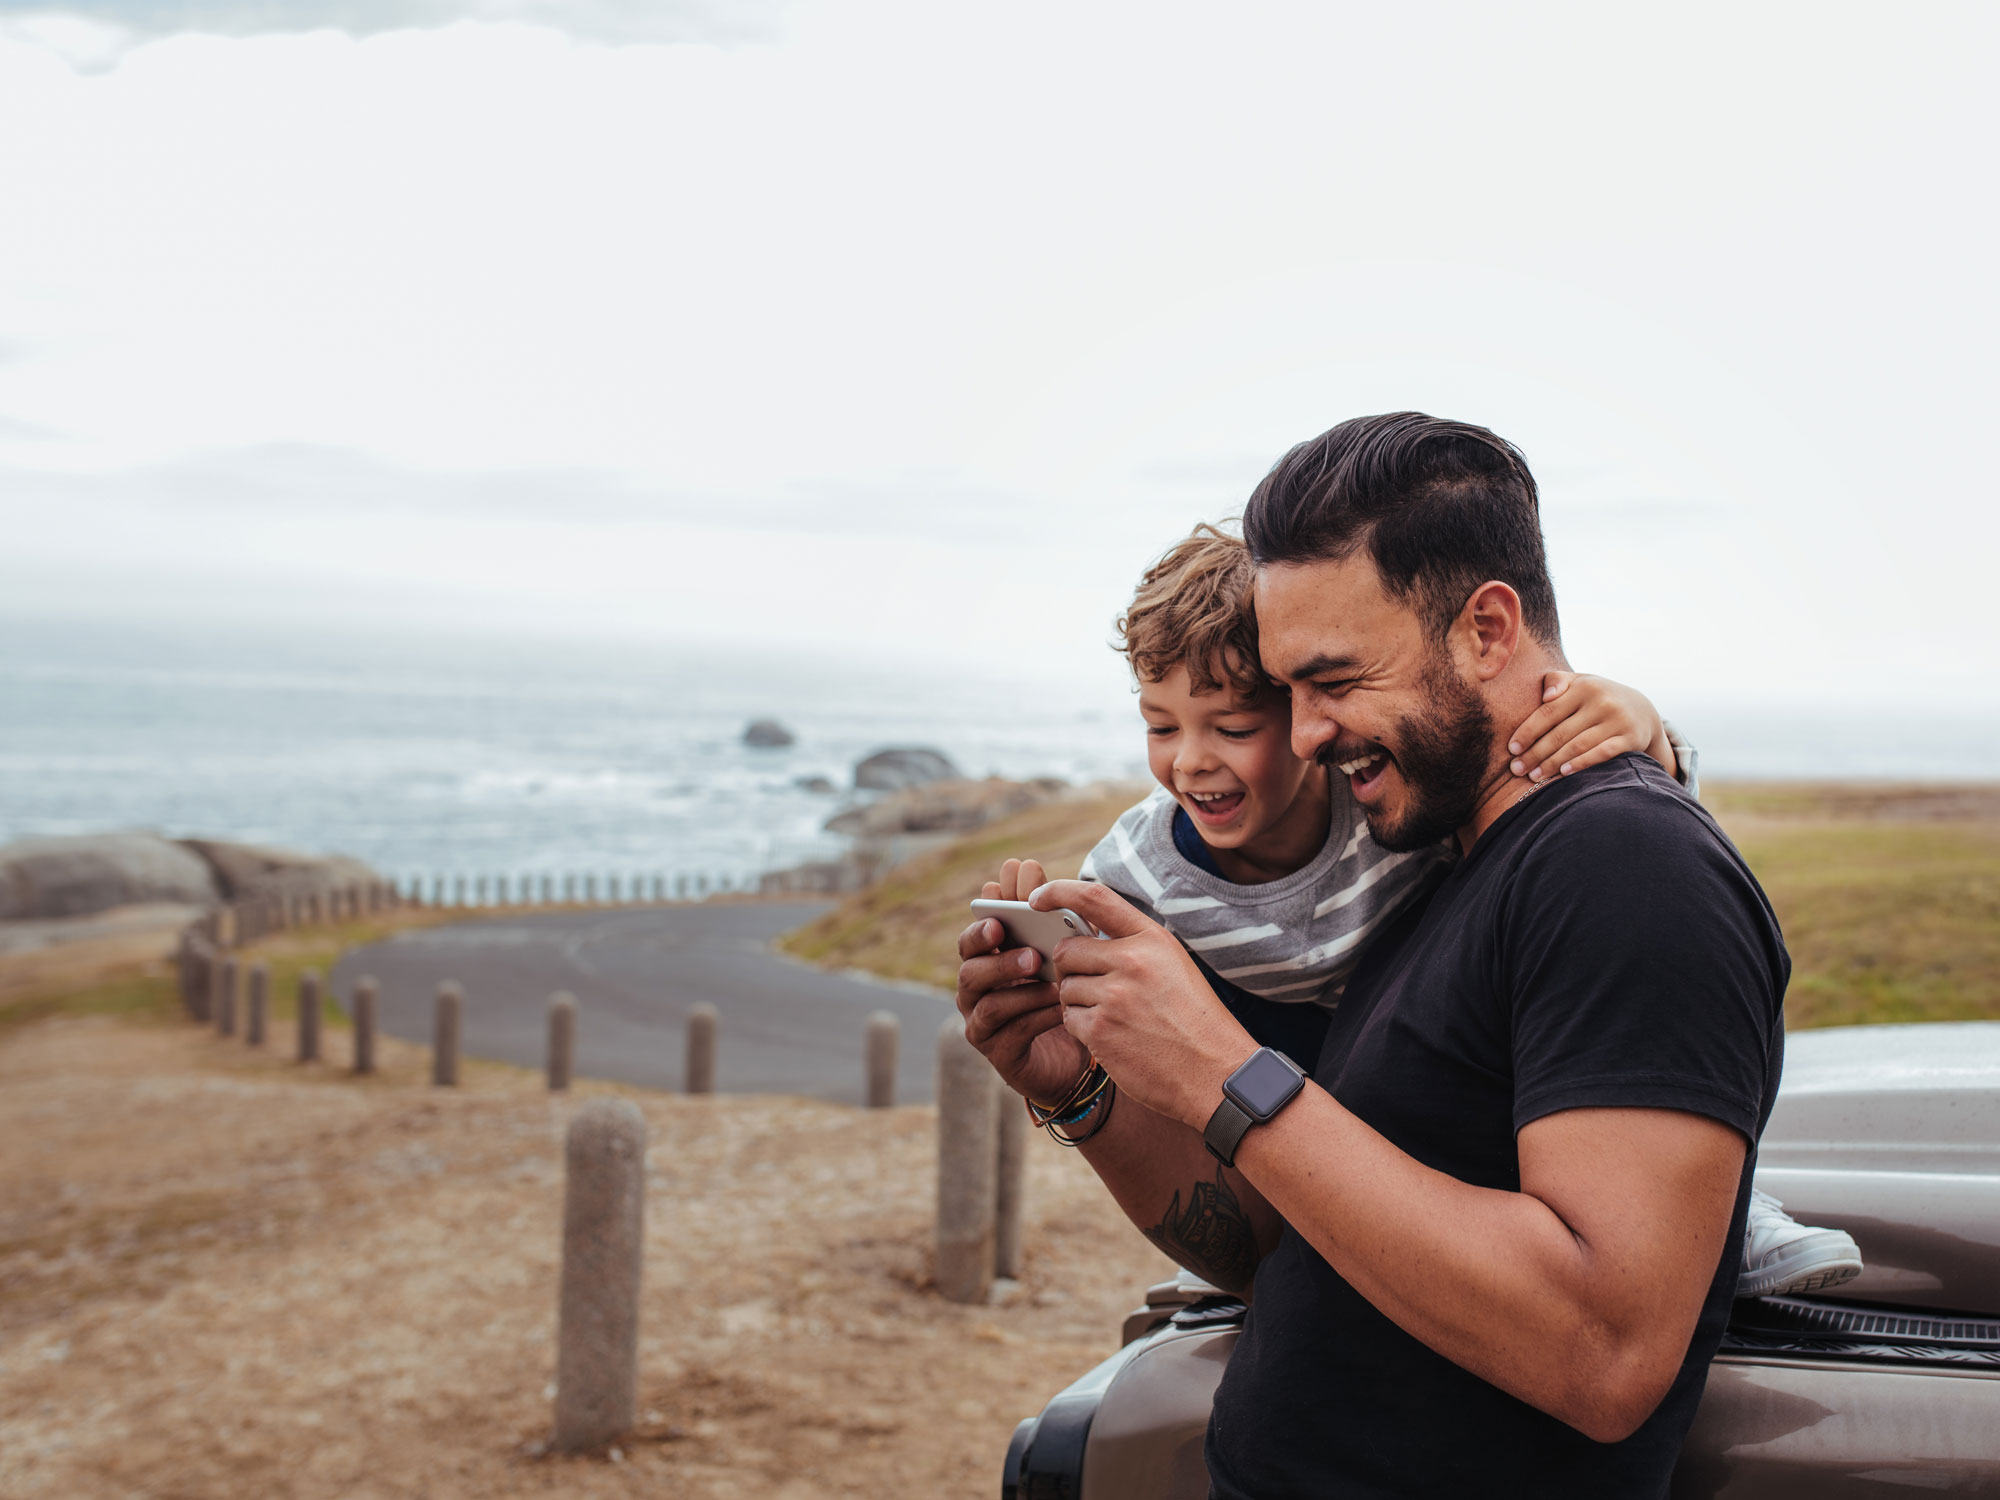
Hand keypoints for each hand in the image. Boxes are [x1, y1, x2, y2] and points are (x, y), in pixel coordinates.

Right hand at [955, 857, 1088, 1104]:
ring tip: (1044, 973)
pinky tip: (1059, 1005)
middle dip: (992, 953)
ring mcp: (983, 1024)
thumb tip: (1024, 867)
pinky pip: (1010, 1032)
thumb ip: (1044, 916)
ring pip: (986, 1002)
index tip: (998, 901)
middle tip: (1019, 942)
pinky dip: (1035, 1015)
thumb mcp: (1060, 952)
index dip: (983, 919)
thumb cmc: (1063, 995)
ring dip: (1015, 985)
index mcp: (987, 963)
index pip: (974, 938)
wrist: (1077, 1056)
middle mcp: (976, 993)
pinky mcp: (1000, 1055)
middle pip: (969, 968)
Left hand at [1033, 878, 1256, 1130]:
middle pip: (1066, 950)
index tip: (1037, 897)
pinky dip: (1082, 1028)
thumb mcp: (1173, 966)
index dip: (1058, 891)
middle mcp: (1131, 961)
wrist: (1215, 1074)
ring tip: (1113, 1016)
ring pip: (1065, 987)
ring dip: (1078, 1001)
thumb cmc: (1195, 1021)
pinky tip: (1111, 1036)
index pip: (1094, 898)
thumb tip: (1082, 938)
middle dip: (1070, 968)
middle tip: (1091, 986)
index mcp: (1152, 939)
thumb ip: (1132, 947)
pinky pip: (1069, 1018)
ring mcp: (1114, 997)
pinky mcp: (1101, 1031)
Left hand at [1507, 672, 1670, 782]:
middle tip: (1517, 769)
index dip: (1528, 732)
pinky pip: (1601, 754)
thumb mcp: (1579, 682)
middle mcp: (1601, 702)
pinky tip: (1563, 773)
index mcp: (1583, 686)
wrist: (1641, 709)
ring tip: (1534, 776)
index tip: (1511, 749)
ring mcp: (1617, 720)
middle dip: (1535, 754)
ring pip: (1577, 746)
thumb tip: (1545, 696)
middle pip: (1560, 733)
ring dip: (1553, 763)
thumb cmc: (1596, 697)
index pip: (1548, 712)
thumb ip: (1556, 681)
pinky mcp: (1630, 738)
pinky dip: (1581, 764)